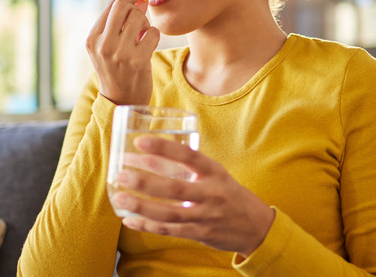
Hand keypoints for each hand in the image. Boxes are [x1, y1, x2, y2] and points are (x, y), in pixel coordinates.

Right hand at [86, 0, 159, 104]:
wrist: (122, 100)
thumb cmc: (117, 69)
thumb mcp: (108, 46)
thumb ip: (119, 23)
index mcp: (92, 38)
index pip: (112, 5)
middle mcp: (103, 45)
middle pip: (123, 6)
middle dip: (137, 9)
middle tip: (140, 21)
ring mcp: (120, 53)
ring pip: (139, 18)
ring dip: (145, 24)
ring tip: (142, 37)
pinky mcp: (137, 61)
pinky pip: (152, 33)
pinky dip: (154, 36)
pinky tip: (148, 46)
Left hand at [112, 136, 275, 257]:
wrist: (255, 226)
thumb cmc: (229, 194)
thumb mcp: (216, 175)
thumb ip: (191, 167)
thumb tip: (153, 154)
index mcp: (215, 172)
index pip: (188, 156)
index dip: (163, 148)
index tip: (139, 141)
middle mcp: (211, 193)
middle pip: (175, 188)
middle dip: (145, 181)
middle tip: (121, 173)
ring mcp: (205, 216)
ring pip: (169, 213)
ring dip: (141, 206)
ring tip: (119, 197)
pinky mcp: (200, 234)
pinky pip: (169, 230)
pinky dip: (148, 225)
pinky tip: (129, 219)